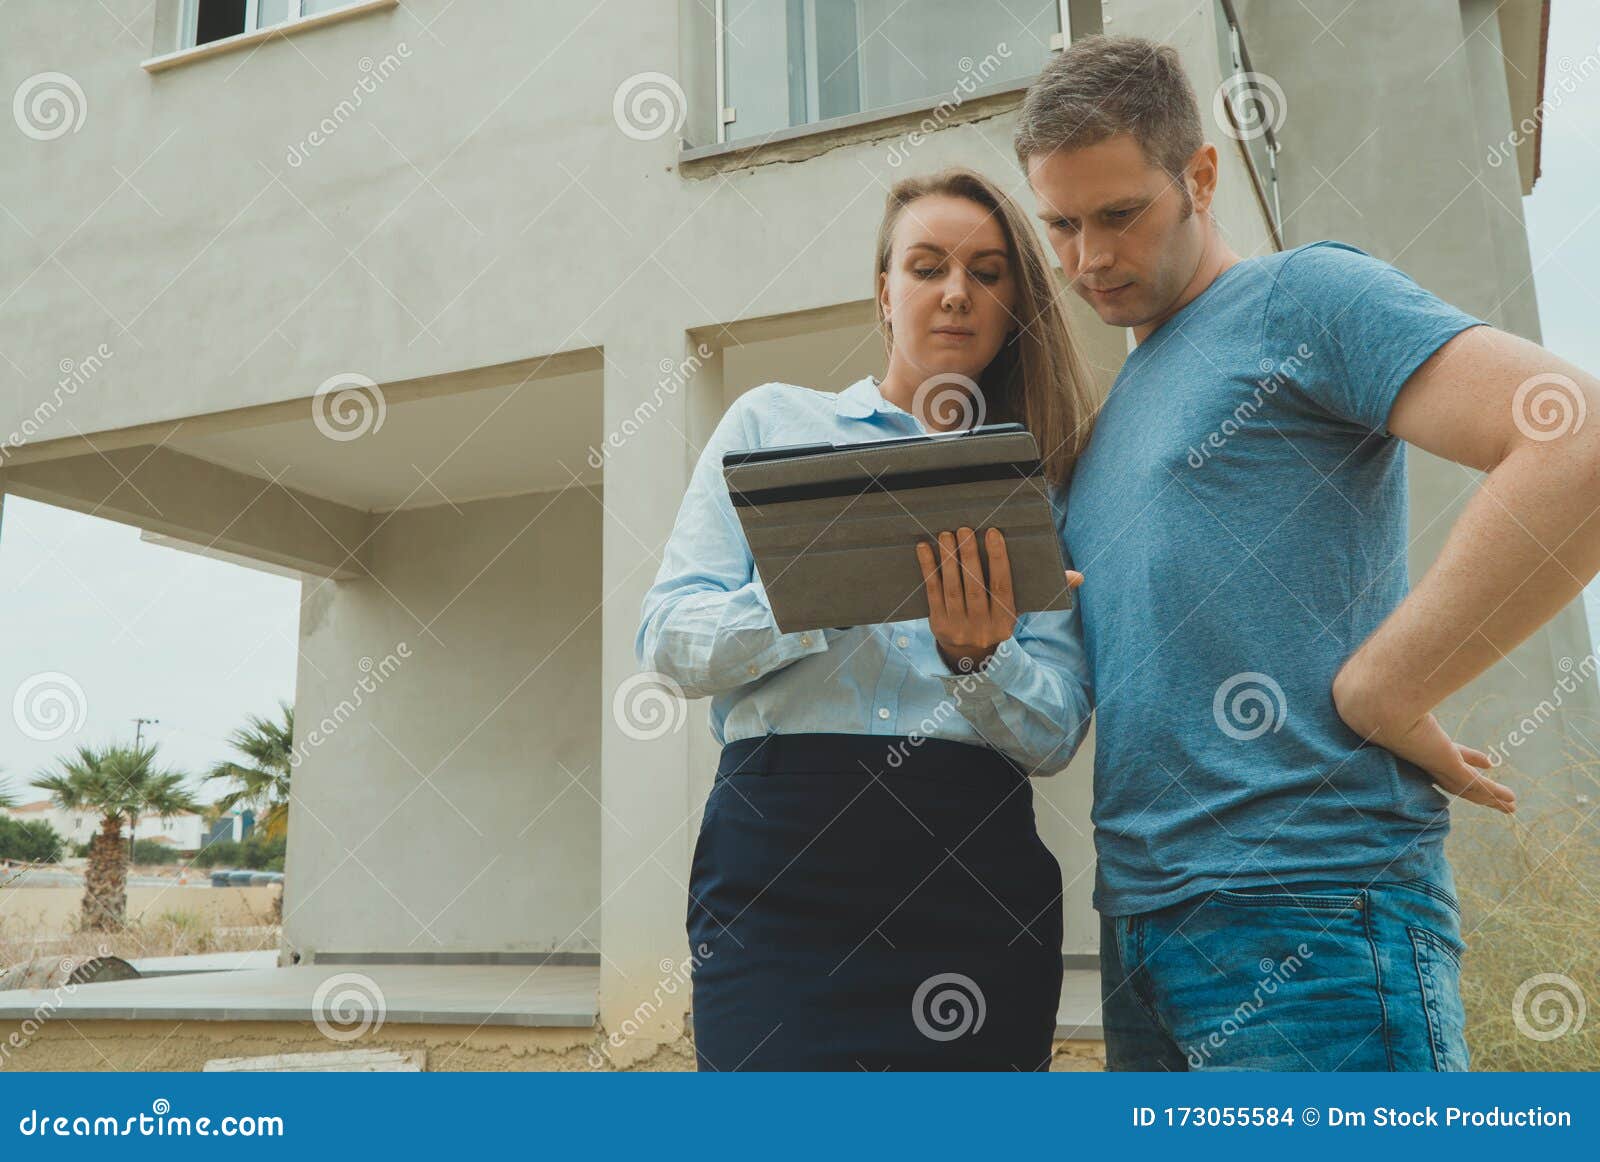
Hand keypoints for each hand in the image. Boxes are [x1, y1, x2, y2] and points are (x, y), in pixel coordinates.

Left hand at [915, 527, 1084, 673]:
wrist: (970, 656)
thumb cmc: (997, 619)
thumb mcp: (1020, 610)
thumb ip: (1048, 591)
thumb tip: (1080, 577)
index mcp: (1006, 619)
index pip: (1003, 586)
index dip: (998, 558)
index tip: (993, 533)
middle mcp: (983, 625)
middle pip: (976, 587)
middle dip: (969, 556)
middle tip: (964, 529)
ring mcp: (959, 626)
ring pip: (953, 589)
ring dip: (948, 560)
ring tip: (946, 534)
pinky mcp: (938, 625)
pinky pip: (933, 594)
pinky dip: (928, 570)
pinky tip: (924, 549)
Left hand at [1332, 663, 1516, 813]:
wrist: (1375, 699)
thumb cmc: (1381, 684)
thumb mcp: (1406, 680)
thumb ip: (1413, 668)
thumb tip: (1408, 650)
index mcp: (1416, 738)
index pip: (1448, 751)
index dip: (1468, 756)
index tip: (1488, 760)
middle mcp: (1424, 755)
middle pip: (1455, 778)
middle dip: (1478, 786)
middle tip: (1496, 796)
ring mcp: (1433, 763)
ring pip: (1468, 789)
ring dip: (1490, 797)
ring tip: (1511, 807)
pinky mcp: (1444, 766)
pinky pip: (1475, 787)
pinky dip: (1493, 796)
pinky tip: (1510, 802)